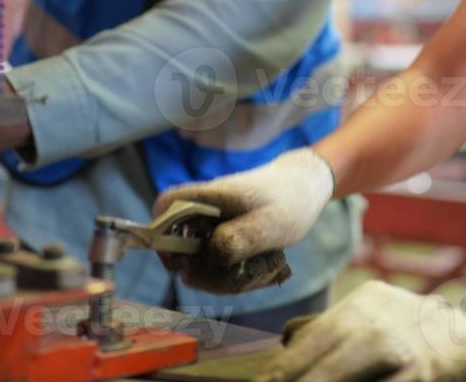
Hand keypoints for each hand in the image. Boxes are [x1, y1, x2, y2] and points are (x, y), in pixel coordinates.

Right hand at [152, 147, 333, 292]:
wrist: (305, 187)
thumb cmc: (288, 201)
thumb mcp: (268, 225)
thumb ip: (237, 240)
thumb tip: (209, 255)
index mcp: (210, 197)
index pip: (166, 205)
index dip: (160, 232)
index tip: (176, 262)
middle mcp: (207, 209)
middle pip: (181, 242)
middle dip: (201, 269)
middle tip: (232, 278)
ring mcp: (216, 222)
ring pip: (201, 256)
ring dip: (223, 274)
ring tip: (259, 271)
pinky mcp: (226, 233)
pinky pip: (219, 258)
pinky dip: (234, 270)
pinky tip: (261, 269)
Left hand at [260, 280, 465, 381]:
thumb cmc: (420, 331)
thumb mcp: (376, 310)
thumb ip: (332, 326)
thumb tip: (285, 341)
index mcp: (362, 304)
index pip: (306, 340)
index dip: (280, 371)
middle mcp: (376, 322)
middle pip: (318, 363)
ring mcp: (399, 349)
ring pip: (338, 377)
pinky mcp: (419, 375)